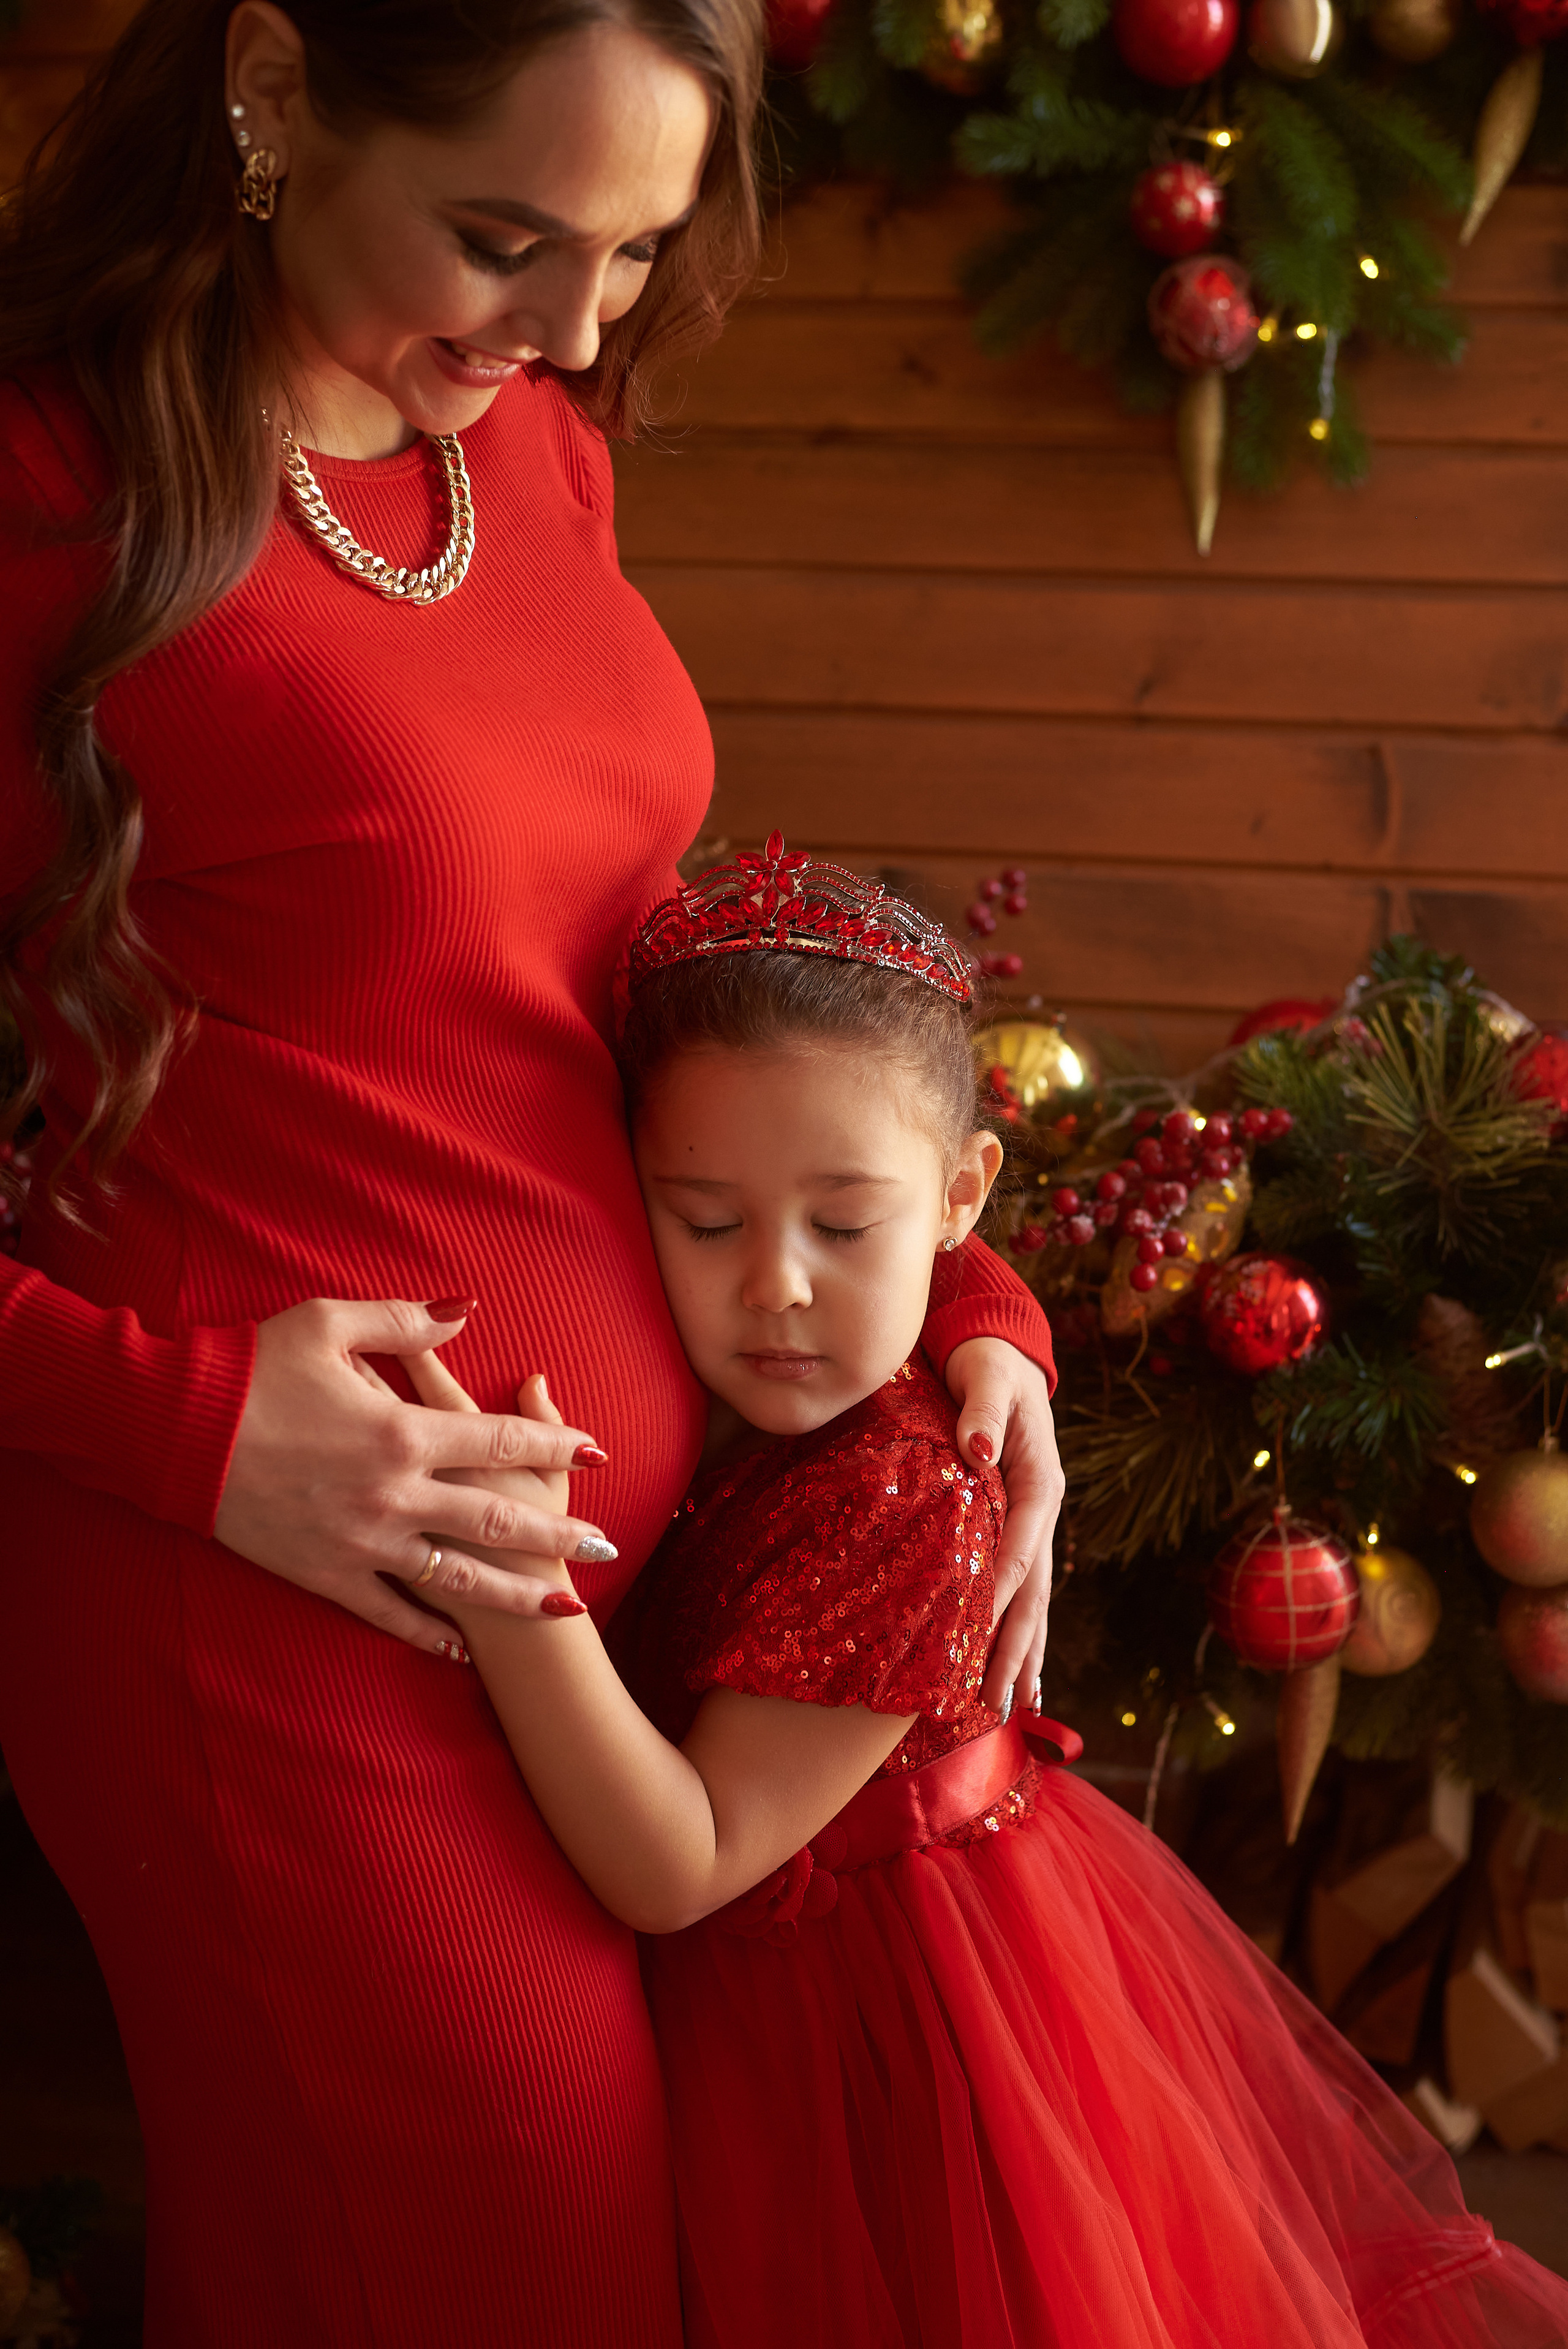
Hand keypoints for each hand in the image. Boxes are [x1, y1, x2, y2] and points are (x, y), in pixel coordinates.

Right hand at [212, 1297, 612, 1654]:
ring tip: (566, 1609)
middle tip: (610, 1546)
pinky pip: (389, 1612)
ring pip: (458, 1578)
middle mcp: (394, 1492)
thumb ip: (406, 1321)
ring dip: (517, 1595)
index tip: (599, 1454)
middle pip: (497, 1517)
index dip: (554, 1446)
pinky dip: (430, 1633)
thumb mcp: (330, 1323)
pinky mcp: (326, 1573)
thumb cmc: (252, 1367)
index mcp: (402, 1430)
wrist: (175, 1429)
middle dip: (560, 1534)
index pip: (500, 1441)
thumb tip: (467, 1311)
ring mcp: (362, 1540)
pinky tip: (464, 1650)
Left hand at [943, 1337, 1063, 1713]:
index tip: (972, 1636)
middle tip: (995, 1704)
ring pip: (1031, 1601)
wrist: (998, 1352)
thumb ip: (983, 1413)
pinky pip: (1019, 1588)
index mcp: (1039, 1483)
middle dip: (1015, 1650)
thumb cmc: (988, 1363)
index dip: (996, 1595)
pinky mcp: (1014, 1528)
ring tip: (1011, 1709)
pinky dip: (1015, 1631)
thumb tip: (981, 1453)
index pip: (1018, 1550)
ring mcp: (1032, 1525)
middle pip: (1033, 1593)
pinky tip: (1010, 1672)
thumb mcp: (987, 1377)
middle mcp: (1042, 1512)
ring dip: (1021, 1654)